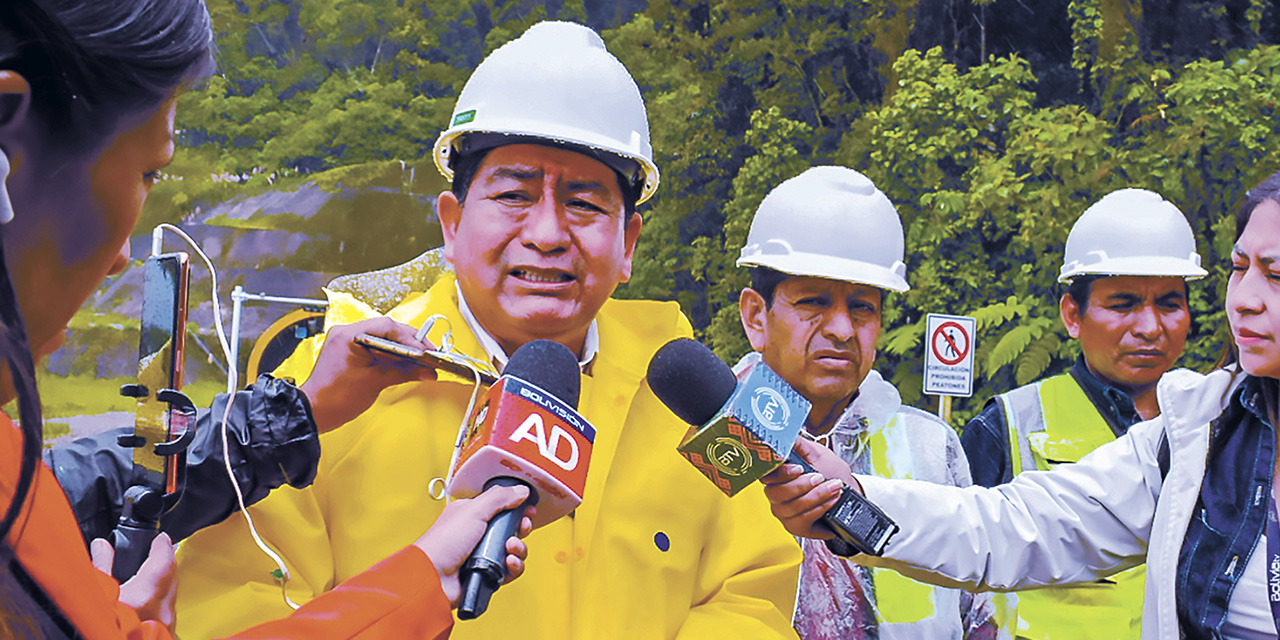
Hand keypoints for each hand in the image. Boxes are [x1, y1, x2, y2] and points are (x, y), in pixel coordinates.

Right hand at [91, 533, 176, 628]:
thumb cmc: (101, 629)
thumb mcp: (95, 597)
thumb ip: (100, 568)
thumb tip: (101, 546)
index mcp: (146, 595)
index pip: (164, 561)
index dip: (163, 546)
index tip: (160, 538)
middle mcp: (161, 610)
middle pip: (172, 578)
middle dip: (165, 563)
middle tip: (156, 553)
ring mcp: (165, 625)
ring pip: (171, 598)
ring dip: (163, 585)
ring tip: (150, 577)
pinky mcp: (164, 636)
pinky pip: (167, 614)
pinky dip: (160, 604)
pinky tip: (148, 605)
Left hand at [300, 317, 436, 432]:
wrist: (314, 413)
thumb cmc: (333, 398)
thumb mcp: (374, 382)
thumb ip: (403, 373)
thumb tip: (424, 371)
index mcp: (349, 335)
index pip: (387, 326)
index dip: (410, 338)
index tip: (425, 349)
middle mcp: (347, 334)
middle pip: (387, 331)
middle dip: (409, 344)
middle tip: (427, 354)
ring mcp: (347, 343)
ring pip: (383, 340)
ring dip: (401, 350)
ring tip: (419, 361)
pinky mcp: (350, 354)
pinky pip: (376, 349)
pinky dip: (391, 357)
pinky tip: (404, 365)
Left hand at [413, 484, 534, 606]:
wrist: (433, 577)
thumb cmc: (443, 543)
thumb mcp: (473, 510)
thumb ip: (499, 497)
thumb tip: (521, 490)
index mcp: (471, 514)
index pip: (501, 507)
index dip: (516, 507)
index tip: (527, 508)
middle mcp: (478, 534)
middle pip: (511, 528)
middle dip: (521, 527)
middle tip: (521, 526)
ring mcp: (483, 555)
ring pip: (514, 550)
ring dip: (518, 548)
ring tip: (510, 547)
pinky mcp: (488, 574)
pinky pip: (511, 570)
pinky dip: (514, 566)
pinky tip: (508, 563)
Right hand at [760, 437, 861, 539]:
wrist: (848, 493)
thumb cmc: (832, 473)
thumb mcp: (818, 453)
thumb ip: (799, 444)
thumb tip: (785, 433)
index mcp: (777, 476)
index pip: (766, 475)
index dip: (780, 473)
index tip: (798, 468)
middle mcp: (776, 496)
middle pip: (776, 494)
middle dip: (801, 485)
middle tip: (820, 477)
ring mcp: (785, 513)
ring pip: (792, 507)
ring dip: (816, 496)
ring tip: (833, 487)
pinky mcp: (796, 527)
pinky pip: (803, 520)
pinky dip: (820, 508)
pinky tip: (831, 501)